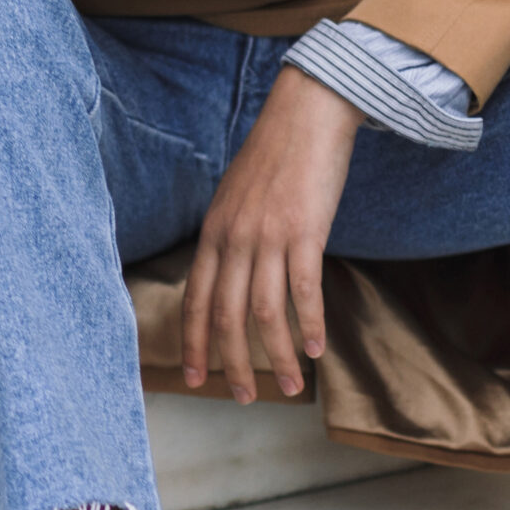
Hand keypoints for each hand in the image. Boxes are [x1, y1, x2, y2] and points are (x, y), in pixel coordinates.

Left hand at [182, 66, 361, 403]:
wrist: (308, 113)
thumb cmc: (276, 157)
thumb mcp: (236, 198)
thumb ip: (229, 237)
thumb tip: (229, 276)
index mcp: (213, 233)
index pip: (195, 300)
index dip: (192, 344)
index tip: (195, 378)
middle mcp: (233, 238)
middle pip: (225, 317)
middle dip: (231, 363)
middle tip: (242, 396)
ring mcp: (267, 236)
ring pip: (264, 313)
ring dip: (276, 357)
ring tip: (290, 386)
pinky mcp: (304, 231)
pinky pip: (303, 291)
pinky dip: (309, 325)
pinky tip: (316, 350)